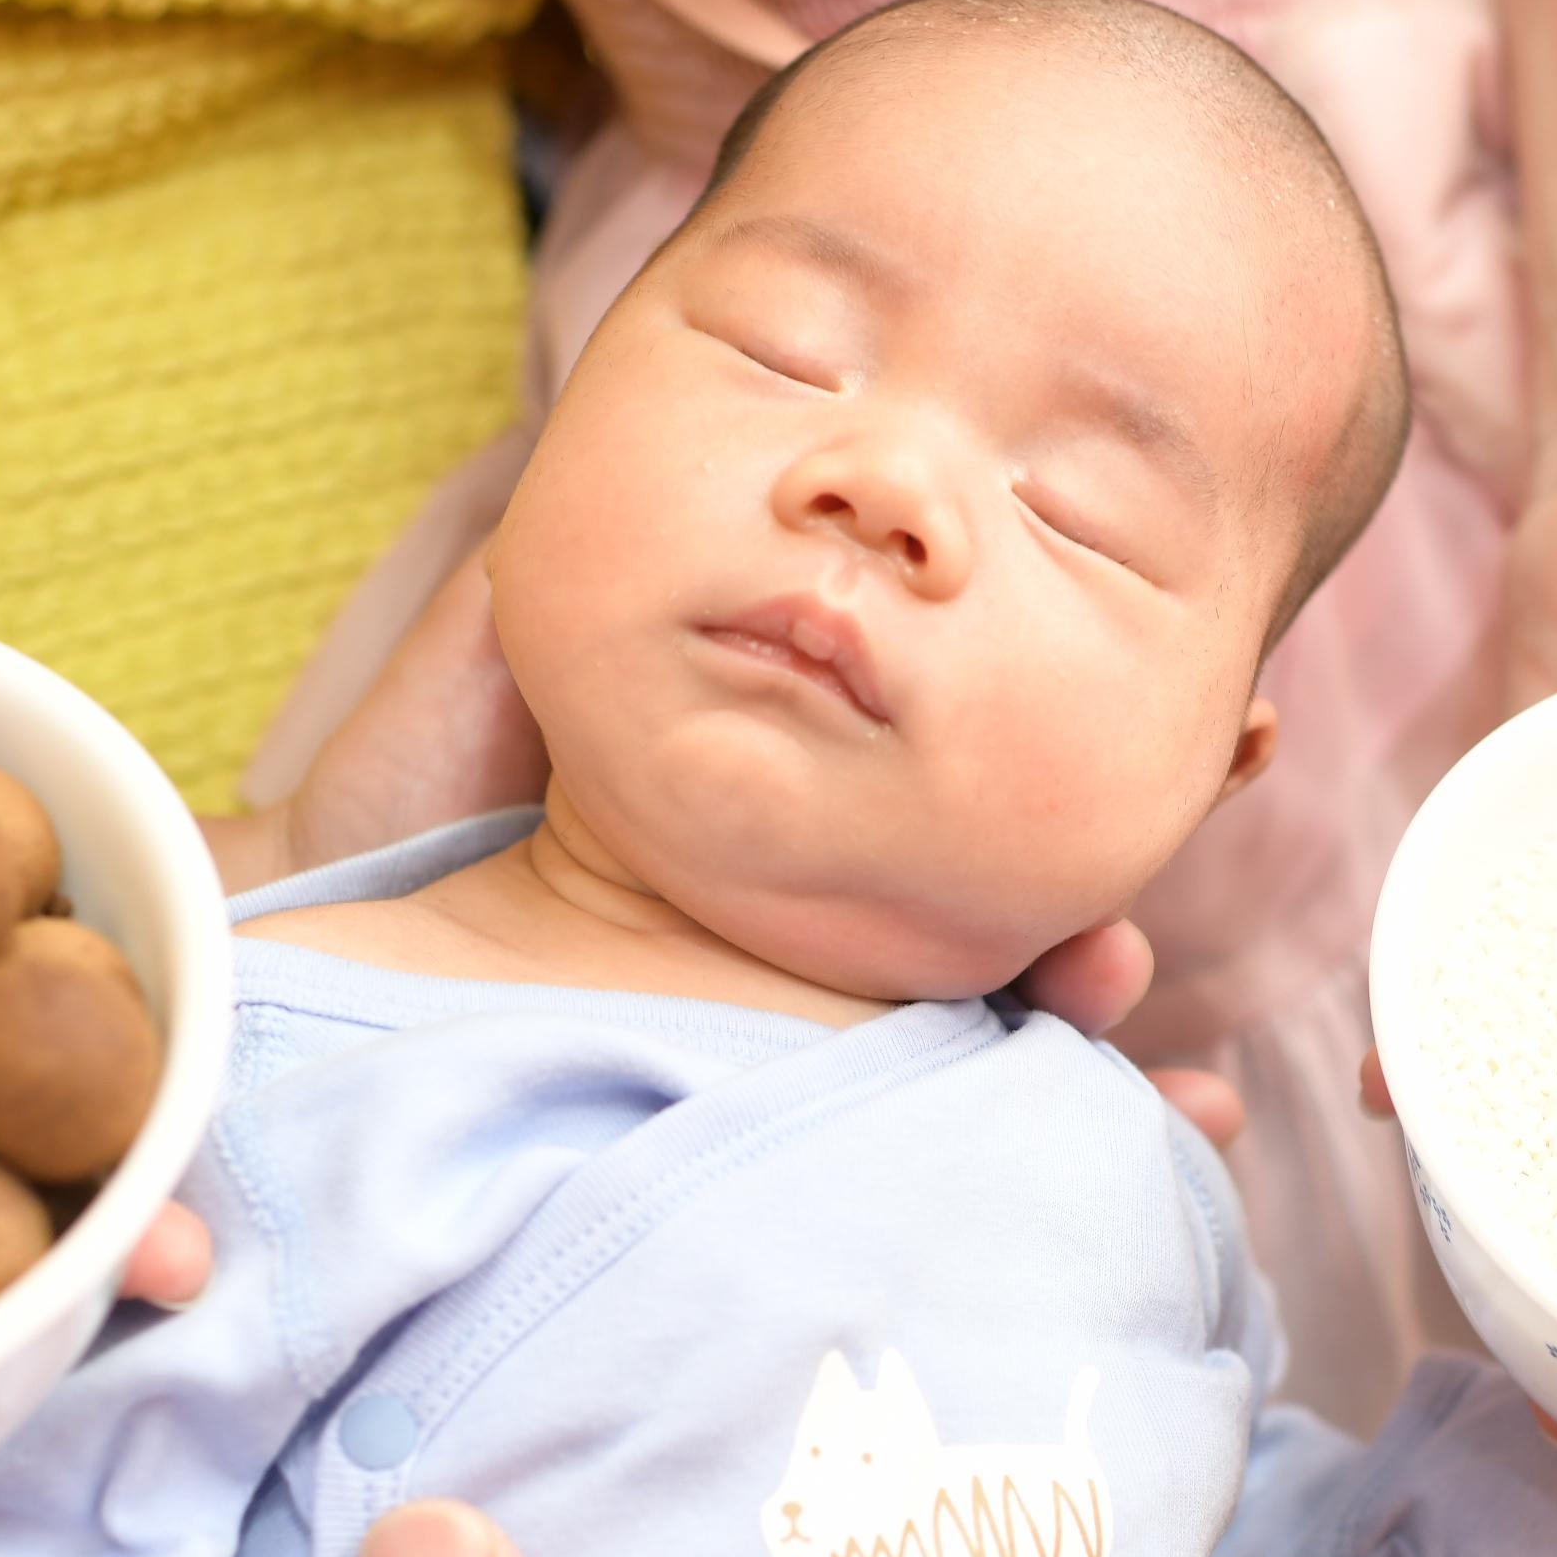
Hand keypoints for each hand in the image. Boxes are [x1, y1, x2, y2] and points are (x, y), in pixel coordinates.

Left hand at [216, 571, 1247, 1149]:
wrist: (311, 943)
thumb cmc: (408, 780)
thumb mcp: (544, 619)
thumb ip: (665, 537)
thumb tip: (786, 427)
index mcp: (807, 777)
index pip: (989, 737)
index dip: (1118, 706)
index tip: (1233, 685)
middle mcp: (836, 897)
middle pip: (1037, 866)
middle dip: (1153, 826)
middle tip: (1245, 760)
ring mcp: (819, 1009)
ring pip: (1013, 997)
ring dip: (1109, 979)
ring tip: (1136, 967)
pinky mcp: (791, 1101)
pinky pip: (949, 1130)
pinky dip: (1075, 1126)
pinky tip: (1179, 1116)